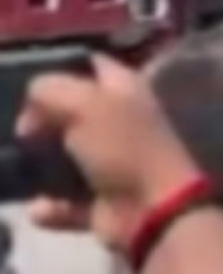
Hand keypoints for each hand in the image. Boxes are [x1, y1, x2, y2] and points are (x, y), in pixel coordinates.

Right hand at [15, 56, 203, 254]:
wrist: (152, 209)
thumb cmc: (122, 147)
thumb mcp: (86, 104)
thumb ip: (52, 89)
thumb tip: (33, 100)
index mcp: (124, 89)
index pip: (90, 64)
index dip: (60, 67)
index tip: (28, 83)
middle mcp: (119, 121)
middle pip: (70, 112)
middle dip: (41, 121)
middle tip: (22, 131)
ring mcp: (111, 162)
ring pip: (64, 157)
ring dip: (41, 167)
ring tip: (20, 166)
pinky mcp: (102, 200)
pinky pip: (66, 202)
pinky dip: (52, 208)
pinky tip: (40, 209)